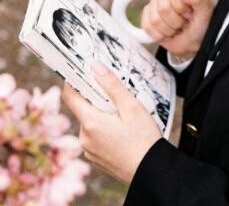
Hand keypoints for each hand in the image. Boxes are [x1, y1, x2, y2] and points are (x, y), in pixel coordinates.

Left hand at [61, 62, 161, 183]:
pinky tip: (122, 130)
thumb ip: (112, 85)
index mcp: (90, 122)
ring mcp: (89, 150)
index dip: (73, 81)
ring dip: (100, 114)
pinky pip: (94, 137)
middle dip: (95, 98)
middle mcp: (84, 137)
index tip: (82, 71)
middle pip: (82, 109)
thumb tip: (95, 66)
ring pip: (89, 123)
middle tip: (115, 93)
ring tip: (123, 114)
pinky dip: (103, 129)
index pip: (69, 96)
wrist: (149, 171)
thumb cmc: (143, 138)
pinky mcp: (96, 158)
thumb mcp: (131, 107)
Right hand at [141, 0, 214, 59]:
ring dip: (169, 29)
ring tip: (178, 27)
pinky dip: (160, 35)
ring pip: (155, 19)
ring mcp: (156, 0)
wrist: (194, 40)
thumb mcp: (205, 11)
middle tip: (186, 21)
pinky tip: (169, 32)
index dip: (180, 4)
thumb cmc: (202, 23)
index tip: (190, 12)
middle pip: (163, 6)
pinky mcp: (147, 13)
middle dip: (176, 20)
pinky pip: (147, 26)